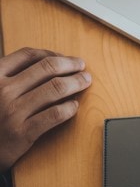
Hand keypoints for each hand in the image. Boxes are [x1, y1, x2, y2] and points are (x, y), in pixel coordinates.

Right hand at [0, 48, 91, 171]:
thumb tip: (51, 59)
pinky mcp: (22, 133)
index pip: (29, 55)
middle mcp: (3, 91)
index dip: (52, 53)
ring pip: (56, 88)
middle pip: (47, 67)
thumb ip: (12, 75)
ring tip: (85, 81)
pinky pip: (54, 114)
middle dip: (70, 64)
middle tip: (82, 66)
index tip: (64, 57)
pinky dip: (69, 107)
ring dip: (76, 82)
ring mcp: (13, 112)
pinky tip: (74, 106)